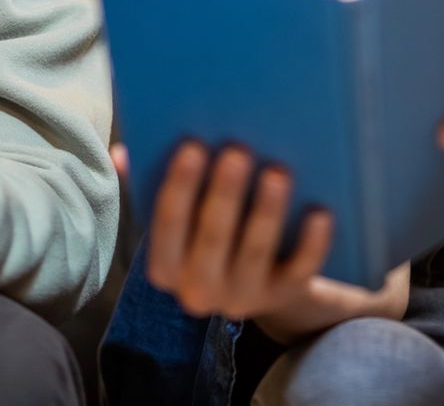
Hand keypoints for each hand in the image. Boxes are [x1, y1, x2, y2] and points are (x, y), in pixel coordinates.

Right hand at [144, 141, 407, 344]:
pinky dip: (311, 244)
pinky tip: (320, 212)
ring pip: (255, 254)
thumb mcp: (178, 218)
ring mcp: (243, 297)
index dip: (179, 187)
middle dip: (224, 194)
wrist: (261, 281)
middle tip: (238, 150)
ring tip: (278, 170)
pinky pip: (300, 272)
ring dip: (266, 212)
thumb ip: (147, 185)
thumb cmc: (208, 234)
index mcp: (166, 267)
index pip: (166, 227)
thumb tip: (122, 152)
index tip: (192, 145)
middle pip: (211, 240)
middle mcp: (199, 290)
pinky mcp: (282, 296)